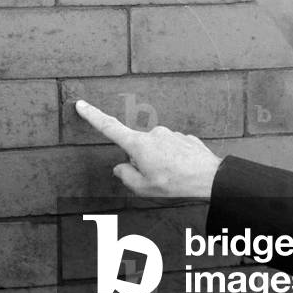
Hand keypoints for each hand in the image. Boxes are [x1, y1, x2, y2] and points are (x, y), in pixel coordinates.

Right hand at [75, 99, 222, 197]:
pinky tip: (183, 172)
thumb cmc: (176, 184)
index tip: (81, 104)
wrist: (211, 178)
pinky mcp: (184, 138)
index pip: (109, 127)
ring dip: (160, 162)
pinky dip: (173, 161)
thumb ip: (126, 176)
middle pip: (136, 147)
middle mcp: (153, 133)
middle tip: (156, 179)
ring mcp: (170, 133)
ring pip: (156, 149)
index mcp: (138, 144)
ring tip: (173, 178)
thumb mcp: (144, 188)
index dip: (93, 116)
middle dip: (141, 162)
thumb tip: (121, 167)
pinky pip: (172, 150)